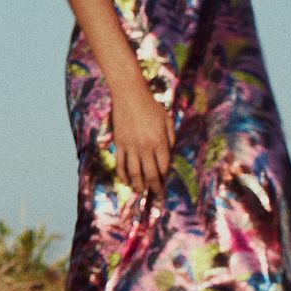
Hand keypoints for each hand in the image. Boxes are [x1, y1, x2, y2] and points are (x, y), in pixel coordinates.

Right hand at [109, 83, 173, 197]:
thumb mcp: (167, 120)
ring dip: (139, 185)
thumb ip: (171, 138)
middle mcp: (145, 146)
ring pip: (134, 172)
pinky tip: (126, 181)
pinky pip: (120, 163)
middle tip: (158, 197)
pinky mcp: (119, 143)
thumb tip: (171, 155)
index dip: (166, 179)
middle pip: (151, 174)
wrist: (129, 94)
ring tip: (141, 192)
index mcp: (159, 141)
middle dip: (155, 188)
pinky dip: (123, 175)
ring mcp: (130, 146)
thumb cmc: (151, 106)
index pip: (164, 167)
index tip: (167, 187)